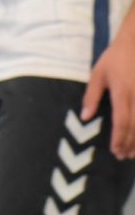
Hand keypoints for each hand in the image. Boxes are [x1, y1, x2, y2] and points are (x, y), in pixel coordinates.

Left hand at [82, 8, 134, 159]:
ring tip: (133, 153)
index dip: (119, 138)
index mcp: (122, 91)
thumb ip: (91, 96)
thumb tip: (85, 117)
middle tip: (122, 156)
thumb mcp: (98, 73)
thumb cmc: (115, 58)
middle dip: (130, 144)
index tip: (114, 151)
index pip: (121, 121)